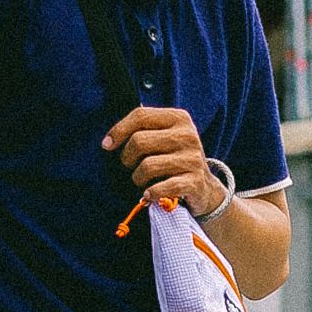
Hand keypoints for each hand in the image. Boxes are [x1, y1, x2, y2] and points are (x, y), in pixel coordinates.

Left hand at [104, 106, 224, 216]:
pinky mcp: (194, 182)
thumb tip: (109, 140)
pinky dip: (150, 193)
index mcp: (178, 118)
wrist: (204, 188)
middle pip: (139, 141)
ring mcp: (192, 159)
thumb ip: (143, 130)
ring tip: (141, 182)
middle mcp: (187, 135)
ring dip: (137, 178)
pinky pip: (161, 187)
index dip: (118, 130)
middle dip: (127, 158)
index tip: (106, 145)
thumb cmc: (175, 159)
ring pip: (147, 166)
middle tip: (130, 167)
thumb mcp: (165, 137)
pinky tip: (148, 195)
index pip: (140, 115)